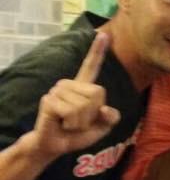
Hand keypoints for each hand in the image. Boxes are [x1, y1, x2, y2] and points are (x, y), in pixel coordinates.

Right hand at [28, 32, 120, 161]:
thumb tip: (105, 109)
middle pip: (97, 94)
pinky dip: (71, 124)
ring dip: (80, 122)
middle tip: (78, 121)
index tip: (103, 33)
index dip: (98, 51)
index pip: (91, 65)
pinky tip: (62, 123)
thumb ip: (110, 118)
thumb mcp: (101, 127)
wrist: (55, 146)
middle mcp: (70, 84)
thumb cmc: (77, 134)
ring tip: (69, 123)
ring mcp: (58, 90)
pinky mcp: (49, 100)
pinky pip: (71, 113)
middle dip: (92, 114)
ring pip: (84, 106)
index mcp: (83, 87)